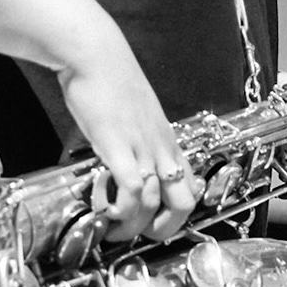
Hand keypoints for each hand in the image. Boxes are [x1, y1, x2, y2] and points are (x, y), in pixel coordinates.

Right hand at [57, 40, 201, 242]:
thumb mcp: (134, 115)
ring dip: (134, 225)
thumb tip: (127, 162)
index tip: (156, 223)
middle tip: (140, 233)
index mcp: (166, 140)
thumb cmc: (110, 79)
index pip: (191, 187)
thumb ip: (136, 139)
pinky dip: (121, 208)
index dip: (178, 214)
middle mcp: (161, 147)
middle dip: (165, 228)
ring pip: (157, 202)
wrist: (95, 54)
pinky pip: (134, 188)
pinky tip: (105, 209)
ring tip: (112, 227)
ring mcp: (142, 147)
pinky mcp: (119, 144)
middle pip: (184, 202)